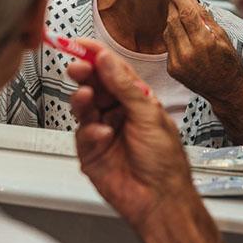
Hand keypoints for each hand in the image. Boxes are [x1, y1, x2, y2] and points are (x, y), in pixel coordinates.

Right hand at [66, 39, 197, 230]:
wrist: (160, 198)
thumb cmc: (165, 161)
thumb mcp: (149, 115)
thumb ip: (125, 86)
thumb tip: (108, 60)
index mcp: (136, 100)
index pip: (113, 70)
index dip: (97, 56)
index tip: (81, 44)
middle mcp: (118, 113)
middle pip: (94, 85)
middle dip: (84, 74)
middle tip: (77, 67)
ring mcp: (103, 131)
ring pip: (83, 107)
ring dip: (83, 99)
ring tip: (85, 97)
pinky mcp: (91, 152)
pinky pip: (82, 134)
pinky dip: (89, 132)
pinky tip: (102, 135)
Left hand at [163, 0, 242, 101]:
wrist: (225, 90)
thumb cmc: (228, 63)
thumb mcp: (223, 36)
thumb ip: (205, 16)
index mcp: (204, 43)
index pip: (186, 13)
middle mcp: (188, 53)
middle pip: (173, 20)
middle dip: (173, 5)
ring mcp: (178, 63)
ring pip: (168, 31)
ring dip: (172, 19)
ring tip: (182, 15)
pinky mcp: (172, 69)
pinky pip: (168, 44)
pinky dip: (173, 34)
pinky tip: (182, 33)